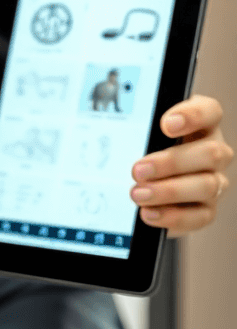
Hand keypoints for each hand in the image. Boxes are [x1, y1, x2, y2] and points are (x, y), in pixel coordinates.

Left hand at [130, 94, 232, 236]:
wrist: (141, 180)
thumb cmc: (140, 146)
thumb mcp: (137, 130)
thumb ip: (135, 124)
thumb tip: (115, 126)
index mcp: (200, 124)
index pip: (209, 112)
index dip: (193, 116)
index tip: (166, 125)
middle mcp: (213, 152)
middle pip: (211, 153)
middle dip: (172, 162)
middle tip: (138, 170)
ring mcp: (213, 181)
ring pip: (206, 186)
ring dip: (169, 191)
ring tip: (137, 194)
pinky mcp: (206, 209)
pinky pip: (199, 216)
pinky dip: (172, 216)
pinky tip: (148, 213)